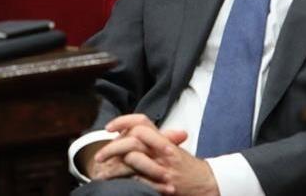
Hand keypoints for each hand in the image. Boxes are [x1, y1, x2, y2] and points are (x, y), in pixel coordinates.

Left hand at [98, 115, 217, 195]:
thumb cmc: (188, 166)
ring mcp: (162, 167)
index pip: (141, 122)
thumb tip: (132, 131)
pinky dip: (125, 179)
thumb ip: (155, 138)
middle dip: (112, 146)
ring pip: (134, 157)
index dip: (123, 121)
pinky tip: (115, 182)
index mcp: (163, 140)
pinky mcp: (161, 185)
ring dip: (115, 164)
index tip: (109, 128)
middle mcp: (162, 151)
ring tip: (103, 171)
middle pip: (133, 139)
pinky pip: (138, 179)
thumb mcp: (174, 148)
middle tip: (99, 155)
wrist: (206, 183)